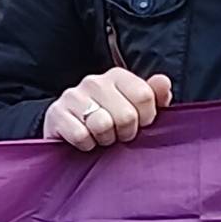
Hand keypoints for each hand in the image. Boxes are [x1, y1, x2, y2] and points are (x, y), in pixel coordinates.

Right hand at [43, 69, 173, 150]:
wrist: (68, 132)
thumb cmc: (109, 121)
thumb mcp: (135, 108)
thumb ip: (154, 96)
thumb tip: (164, 82)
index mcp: (117, 76)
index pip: (144, 95)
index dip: (147, 118)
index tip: (140, 124)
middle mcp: (94, 81)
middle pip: (126, 115)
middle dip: (125, 132)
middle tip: (118, 134)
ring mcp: (73, 96)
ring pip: (103, 125)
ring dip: (105, 139)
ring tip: (101, 136)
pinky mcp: (56, 114)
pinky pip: (81, 136)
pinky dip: (86, 145)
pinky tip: (85, 140)